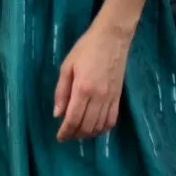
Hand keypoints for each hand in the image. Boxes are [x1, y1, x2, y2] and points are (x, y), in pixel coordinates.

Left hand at [53, 17, 131, 141]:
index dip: (65, 132)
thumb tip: (57, 114)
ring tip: (79, 132)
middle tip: (67, 135)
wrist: (112, 38)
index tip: (59, 138)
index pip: (73, 119)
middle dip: (75, 135)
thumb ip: (61, 92)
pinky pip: (112, 120)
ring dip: (88, 134)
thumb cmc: (86, 48)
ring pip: (99, 126)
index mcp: (82, 88)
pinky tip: (95, 128)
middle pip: (86, 126)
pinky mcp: (118, 97)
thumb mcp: (67, 66)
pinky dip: (103, 129)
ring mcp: (110, 98)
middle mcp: (98, 97)